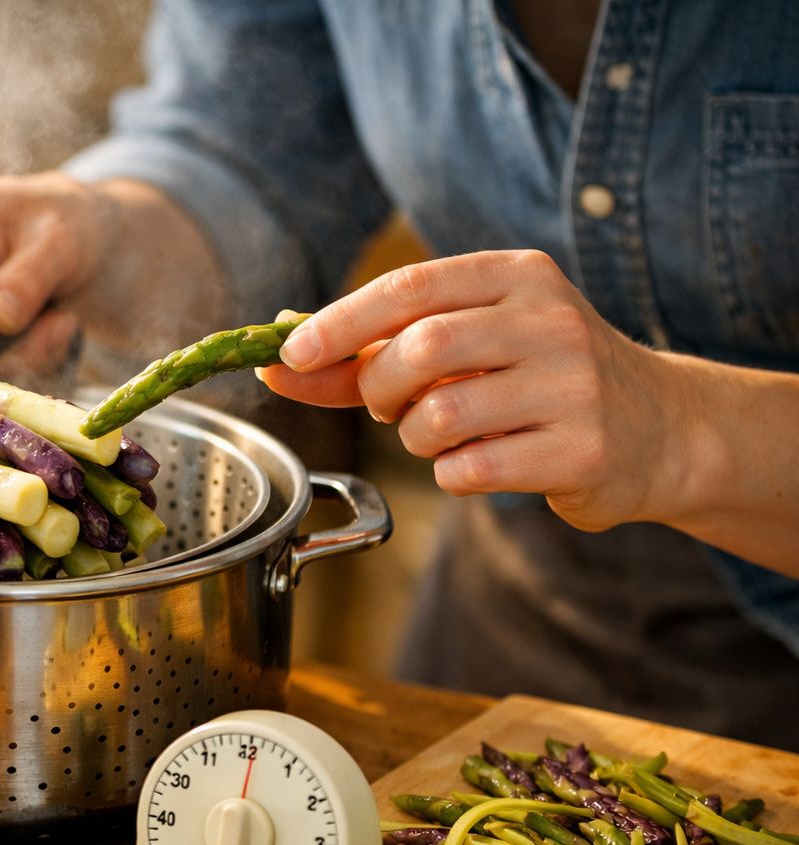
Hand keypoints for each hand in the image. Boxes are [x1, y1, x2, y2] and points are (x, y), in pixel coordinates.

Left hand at [257, 250, 694, 532]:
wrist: (660, 431)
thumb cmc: (539, 381)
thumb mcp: (469, 344)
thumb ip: (369, 352)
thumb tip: (278, 356)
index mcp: (517, 276)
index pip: (409, 288)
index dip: (339, 323)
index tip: (289, 353)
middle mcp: (551, 320)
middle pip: (419, 349)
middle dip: (378, 388)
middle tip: (387, 406)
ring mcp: (572, 386)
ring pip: (438, 417)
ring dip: (413, 438)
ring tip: (442, 436)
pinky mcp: (581, 451)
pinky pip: (468, 470)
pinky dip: (450, 474)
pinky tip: (481, 463)